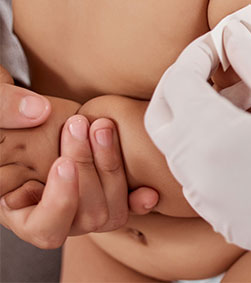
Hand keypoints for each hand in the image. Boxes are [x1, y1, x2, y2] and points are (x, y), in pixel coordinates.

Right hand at [0, 63, 158, 246]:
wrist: (24, 110)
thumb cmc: (3, 115)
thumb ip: (3, 109)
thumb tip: (38, 111)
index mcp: (16, 207)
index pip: (43, 229)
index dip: (59, 203)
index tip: (62, 164)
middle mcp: (53, 215)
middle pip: (84, 217)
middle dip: (86, 168)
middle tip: (79, 125)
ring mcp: (82, 206)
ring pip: (109, 211)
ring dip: (110, 167)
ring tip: (101, 126)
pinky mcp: (104, 190)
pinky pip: (126, 206)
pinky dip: (138, 198)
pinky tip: (149, 188)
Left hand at [145, 18, 250, 281]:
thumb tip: (232, 32)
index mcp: (211, 139)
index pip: (178, 81)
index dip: (199, 51)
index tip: (225, 39)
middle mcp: (199, 176)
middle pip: (161, 117)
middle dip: (182, 83)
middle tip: (216, 65)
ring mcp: (210, 204)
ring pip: (179, 150)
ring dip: (196, 117)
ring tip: (242, 100)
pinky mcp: (227, 222)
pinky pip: (200, 180)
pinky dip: (210, 151)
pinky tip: (247, 139)